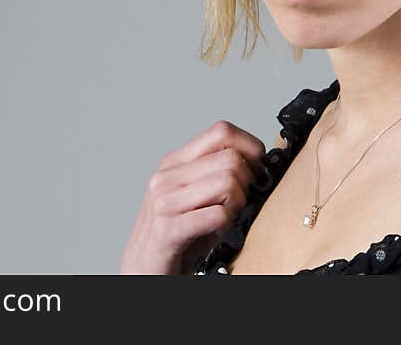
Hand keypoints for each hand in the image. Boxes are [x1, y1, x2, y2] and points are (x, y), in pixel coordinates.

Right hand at [120, 121, 265, 274]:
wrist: (142, 269)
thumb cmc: (177, 235)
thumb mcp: (196, 196)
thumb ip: (216, 174)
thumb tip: (259, 161)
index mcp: (175, 162)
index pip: (222, 131)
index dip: (250, 148)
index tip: (256, 171)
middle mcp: (167, 176)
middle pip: (231, 158)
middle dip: (249, 183)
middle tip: (243, 203)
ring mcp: (164, 201)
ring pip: (228, 183)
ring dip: (239, 205)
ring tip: (228, 218)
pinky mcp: (167, 228)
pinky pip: (218, 215)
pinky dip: (228, 225)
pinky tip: (218, 232)